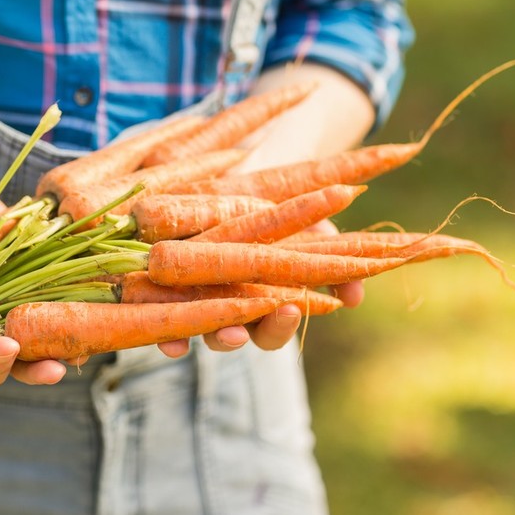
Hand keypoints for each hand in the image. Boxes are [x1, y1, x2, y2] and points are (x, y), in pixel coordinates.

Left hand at [154, 219, 364, 356]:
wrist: (230, 169)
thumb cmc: (279, 204)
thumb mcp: (312, 229)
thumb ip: (336, 263)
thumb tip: (355, 298)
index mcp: (260, 300)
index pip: (270, 330)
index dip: (278, 328)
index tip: (290, 310)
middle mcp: (221, 304)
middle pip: (230, 336)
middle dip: (240, 337)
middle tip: (241, 328)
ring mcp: (189, 296)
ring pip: (195, 328)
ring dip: (204, 334)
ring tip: (219, 331)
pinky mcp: (158, 285)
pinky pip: (158, 317)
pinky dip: (167, 336)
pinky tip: (172, 345)